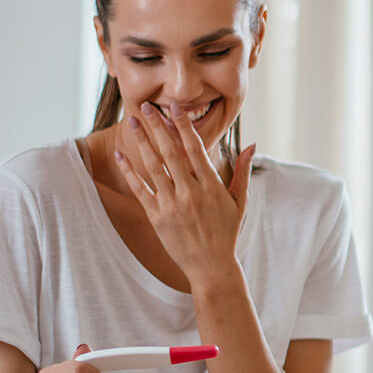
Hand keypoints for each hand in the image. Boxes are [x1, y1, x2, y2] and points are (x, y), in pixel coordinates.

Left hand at [114, 101, 256, 281]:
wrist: (211, 266)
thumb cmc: (227, 232)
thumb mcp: (240, 201)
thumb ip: (243, 171)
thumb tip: (252, 144)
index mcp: (211, 185)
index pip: (195, 147)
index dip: (183, 125)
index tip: (173, 108)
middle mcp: (190, 192)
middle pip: (170, 151)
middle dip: (157, 126)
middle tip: (146, 106)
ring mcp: (172, 204)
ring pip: (153, 166)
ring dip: (141, 141)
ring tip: (131, 122)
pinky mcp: (157, 217)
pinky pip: (140, 189)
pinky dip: (129, 171)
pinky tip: (121, 155)